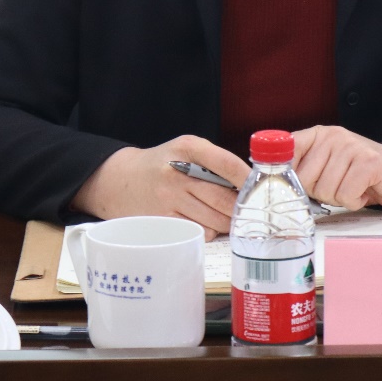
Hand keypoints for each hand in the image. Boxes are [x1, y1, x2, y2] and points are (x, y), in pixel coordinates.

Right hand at [70, 135, 250, 239]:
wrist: (119, 181)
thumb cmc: (163, 164)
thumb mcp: (186, 148)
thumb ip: (215, 160)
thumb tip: (252, 183)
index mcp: (188, 148)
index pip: (228, 164)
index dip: (248, 180)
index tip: (262, 189)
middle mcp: (177, 174)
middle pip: (225, 199)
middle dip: (242, 208)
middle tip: (251, 210)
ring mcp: (169, 200)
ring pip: (216, 220)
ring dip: (227, 221)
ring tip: (224, 214)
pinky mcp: (164, 223)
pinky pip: (201, 232)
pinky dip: (210, 230)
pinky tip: (204, 220)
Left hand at [290, 125, 381, 210]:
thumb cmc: (361, 173)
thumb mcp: (328, 165)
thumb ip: (304, 168)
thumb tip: (274, 185)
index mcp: (319, 135)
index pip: (286, 150)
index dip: (281, 173)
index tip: (284, 187)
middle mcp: (334, 136)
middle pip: (305, 179)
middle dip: (319, 193)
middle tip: (338, 186)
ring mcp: (352, 147)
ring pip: (325, 190)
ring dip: (339, 198)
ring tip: (353, 187)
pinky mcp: (370, 163)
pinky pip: (346, 195)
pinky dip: (354, 201)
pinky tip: (364, 191)